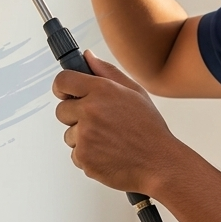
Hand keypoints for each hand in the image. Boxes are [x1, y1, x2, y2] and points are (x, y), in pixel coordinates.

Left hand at [53, 52, 179, 191]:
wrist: (159, 164)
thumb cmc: (149, 130)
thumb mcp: (135, 93)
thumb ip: (107, 72)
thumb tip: (88, 57)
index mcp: (102, 90)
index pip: (63, 80)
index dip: (62, 87)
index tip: (66, 93)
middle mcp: (90, 111)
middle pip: (61, 110)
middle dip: (75, 116)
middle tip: (98, 122)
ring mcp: (85, 135)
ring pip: (69, 134)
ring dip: (82, 138)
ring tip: (108, 140)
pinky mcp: (83, 157)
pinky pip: (75, 154)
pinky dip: (88, 156)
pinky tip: (107, 153)